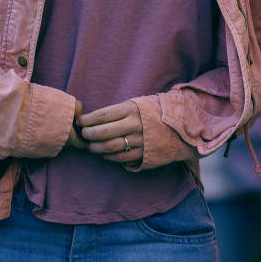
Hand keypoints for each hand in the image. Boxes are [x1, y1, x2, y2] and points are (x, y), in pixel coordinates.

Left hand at [69, 99, 195, 170]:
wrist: (180, 125)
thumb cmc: (152, 113)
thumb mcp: (137, 104)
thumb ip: (117, 111)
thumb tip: (92, 119)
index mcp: (131, 109)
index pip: (101, 116)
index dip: (87, 120)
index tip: (80, 122)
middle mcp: (134, 124)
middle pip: (103, 132)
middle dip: (88, 135)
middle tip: (83, 135)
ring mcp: (139, 140)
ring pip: (109, 147)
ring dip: (96, 148)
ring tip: (90, 146)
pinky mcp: (144, 153)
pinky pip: (121, 157)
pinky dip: (109, 157)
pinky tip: (104, 154)